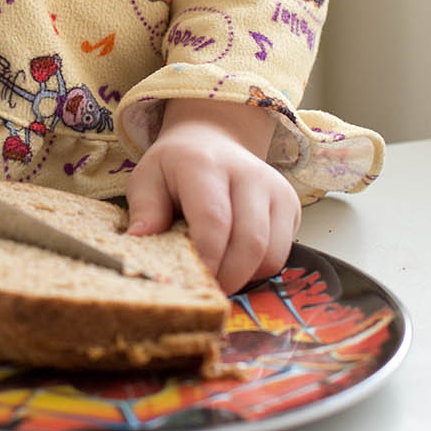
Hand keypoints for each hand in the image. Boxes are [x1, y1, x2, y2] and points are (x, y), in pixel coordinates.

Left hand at [124, 97, 300, 295]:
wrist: (212, 139)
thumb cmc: (176, 167)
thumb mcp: (147, 178)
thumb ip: (144, 208)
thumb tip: (139, 239)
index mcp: (205, 164)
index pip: (214, 219)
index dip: (206, 259)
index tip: (191, 282)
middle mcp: (248, 173)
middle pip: (250, 242)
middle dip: (227, 278)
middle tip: (206, 291)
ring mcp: (275, 188)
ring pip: (271, 254)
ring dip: (244, 277)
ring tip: (219, 276)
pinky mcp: (291, 204)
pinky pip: (281, 253)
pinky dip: (258, 269)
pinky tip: (235, 263)